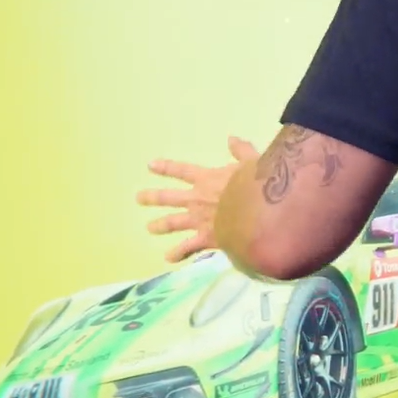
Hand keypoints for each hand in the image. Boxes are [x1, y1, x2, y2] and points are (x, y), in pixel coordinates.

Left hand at [137, 137, 260, 262]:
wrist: (258, 212)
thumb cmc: (256, 185)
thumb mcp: (252, 161)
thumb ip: (241, 150)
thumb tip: (232, 139)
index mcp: (207, 178)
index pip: (181, 171)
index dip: (166, 168)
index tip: (150, 165)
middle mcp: (196, 199)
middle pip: (169, 197)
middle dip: (153, 197)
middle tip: (139, 198)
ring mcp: (198, 219)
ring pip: (173, 222)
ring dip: (160, 225)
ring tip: (149, 228)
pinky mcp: (205, 238)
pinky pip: (188, 247)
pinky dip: (178, 253)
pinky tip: (168, 258)